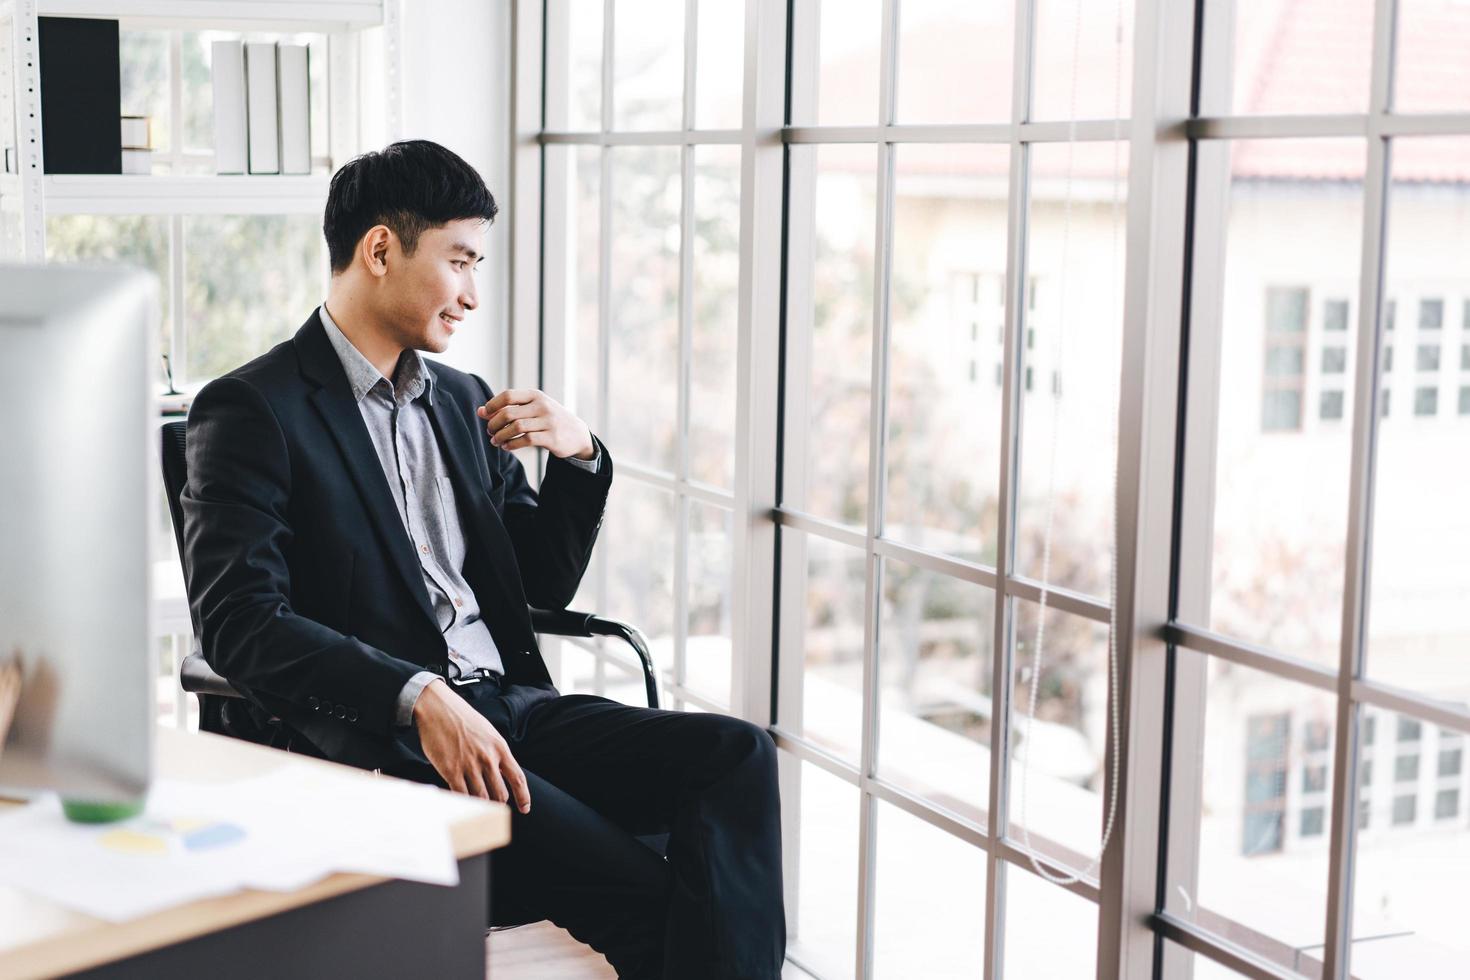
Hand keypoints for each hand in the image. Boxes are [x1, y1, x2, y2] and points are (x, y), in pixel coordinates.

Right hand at [412, 680, 530, 812]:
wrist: (438, 708)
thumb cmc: (462, 718)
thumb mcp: (488, 732)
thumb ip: (495, 752)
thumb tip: (501, 772)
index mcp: (500, 748)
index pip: (518, 778)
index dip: (523, 796)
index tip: (524, 808)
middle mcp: (488, 758)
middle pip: (500, 793)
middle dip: (498, 803)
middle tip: (494, 807)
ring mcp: (469, 765)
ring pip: (482, 798)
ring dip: (481, 805)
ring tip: (478, 808)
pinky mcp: (451, 770)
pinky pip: (462, 795)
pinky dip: (464, 802)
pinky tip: (463, 802)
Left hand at [476, 389, 594, 459]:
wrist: (577, 434)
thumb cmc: (548, 419)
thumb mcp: (532, 408)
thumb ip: (509, 408)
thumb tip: (480, 411)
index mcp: (535, 395)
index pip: (508, 396)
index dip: (492, 405)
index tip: (484, 415)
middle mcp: (542, 406)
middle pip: (509, 413)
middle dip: (494, 423)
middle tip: (489, 431)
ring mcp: (548, 422)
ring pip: (515, 427)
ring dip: (500, 435)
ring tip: (495, 441)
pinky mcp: (552, 438)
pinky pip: (526, 440)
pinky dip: (511, 444)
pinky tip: (506, 446)